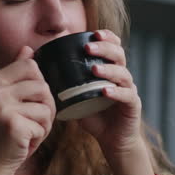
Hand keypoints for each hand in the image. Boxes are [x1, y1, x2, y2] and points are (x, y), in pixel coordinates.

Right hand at [0, 46, 56, 174]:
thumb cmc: (0, 132)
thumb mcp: (3, 99)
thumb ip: (15, 73)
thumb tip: (28, 49)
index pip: (31, 66)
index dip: (39, 87)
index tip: (28, 103)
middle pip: (43, 86)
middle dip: (45, 107)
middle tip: (31, 122)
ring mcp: (2, 107)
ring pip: (46, 106)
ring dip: (44, 123)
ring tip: (28, 132)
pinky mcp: (13, 125)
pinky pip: (44, 125)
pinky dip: (39, 137)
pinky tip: (24, 143)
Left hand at [77, 30, 143, 159]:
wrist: (113, 140)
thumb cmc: (95, 117)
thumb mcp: (77, 98)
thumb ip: (65, 85)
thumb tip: (41, 73)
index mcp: (111, 70)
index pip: (114, 46)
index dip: (107, 37)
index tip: (93, 33)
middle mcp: (122, 77)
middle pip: (119, 55)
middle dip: (104, 49)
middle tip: (88, 48)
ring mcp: (129, 90)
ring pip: (123, 73)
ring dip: (108, 69)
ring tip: (94, 69)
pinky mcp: (133, 105)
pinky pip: (127, 95)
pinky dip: (116, 92)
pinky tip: (105, 91)